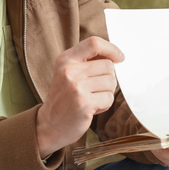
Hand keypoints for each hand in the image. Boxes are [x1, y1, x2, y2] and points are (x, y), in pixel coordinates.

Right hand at [36, 37, 123, 157]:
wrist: (49, 125)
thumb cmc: (63, 98)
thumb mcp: (67, 73)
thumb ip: (86, 62)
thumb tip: (114, 56)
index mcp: (65, 59)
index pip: (93, 43)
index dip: (111, 49)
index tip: (119, 57)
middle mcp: (69, 71)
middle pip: (108, 65)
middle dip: (108, 78)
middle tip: (96, 89)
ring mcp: (76, 87)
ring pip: (111, 82)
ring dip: (106, 92)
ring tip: (92, 99)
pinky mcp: (84, 103)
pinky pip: (109, 98)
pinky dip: (104, 105)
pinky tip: (91, 109)